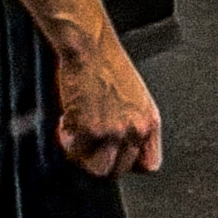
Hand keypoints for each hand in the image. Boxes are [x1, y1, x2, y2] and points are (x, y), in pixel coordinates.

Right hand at [54, 30, 161, 179]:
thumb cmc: (106, 63)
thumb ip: (131, 122)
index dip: (128, 163)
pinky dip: (67, 139)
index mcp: (149, 121)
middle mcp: (135, 129)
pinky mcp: (90, 129)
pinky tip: (67, 121)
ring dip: (83, 155)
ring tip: (76, 137)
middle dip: (100, 159)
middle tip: (87, 144)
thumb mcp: (133, 96)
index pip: (149, 164)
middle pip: (120, 170)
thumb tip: (118, 145)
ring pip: (98, 169)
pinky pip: (75, 151)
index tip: (114, 155)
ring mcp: (113, 132)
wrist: (90, 46)